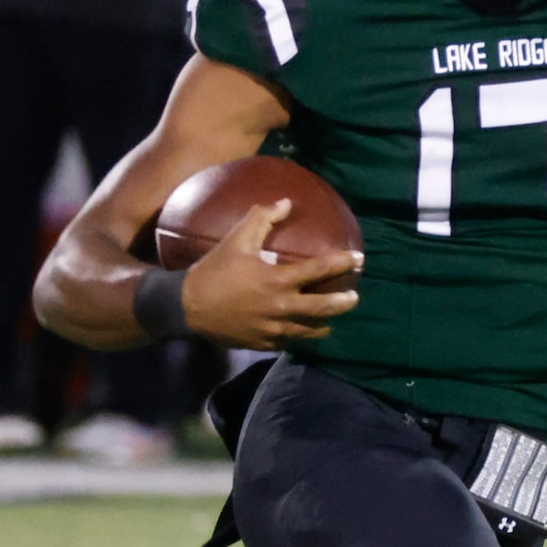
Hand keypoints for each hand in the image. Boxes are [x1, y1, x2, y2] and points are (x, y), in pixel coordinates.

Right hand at [179, 199, 361, 348]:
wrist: (188, 306)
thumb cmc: (215, 270)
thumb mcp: (236, 239)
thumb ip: (263, 218)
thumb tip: (286, 203)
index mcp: (277, 280)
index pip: (319, 270)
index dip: (342, 263)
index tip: (359, 258)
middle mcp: (280, 307)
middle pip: (322, 308)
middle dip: (343, 302)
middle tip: (354, 296)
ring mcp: (272, 329)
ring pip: (309, 331)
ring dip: (324, 323)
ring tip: (332, 319)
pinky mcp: (263, 344)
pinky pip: (288, 342)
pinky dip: (297, 335)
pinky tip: (300, 330)